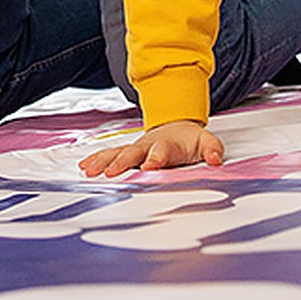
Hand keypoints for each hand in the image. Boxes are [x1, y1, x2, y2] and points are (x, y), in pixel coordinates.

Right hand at [79, 120, 223, 177]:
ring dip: (103, 161)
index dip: (155, 159)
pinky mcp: (127, 152)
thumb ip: (212, 149)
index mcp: (167, 144)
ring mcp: (135, 148)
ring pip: (117, 153)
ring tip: (89, 171)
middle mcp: (147, 145)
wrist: (176, 126)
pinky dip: (97, 159)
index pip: (161, 152)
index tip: (148, 167)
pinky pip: (110, 154)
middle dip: (122, 163)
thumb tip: (216, 159)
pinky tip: (84, 167)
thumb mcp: (206, 142)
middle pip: (133, 153)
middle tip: (110, 173)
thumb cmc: (189, 140)